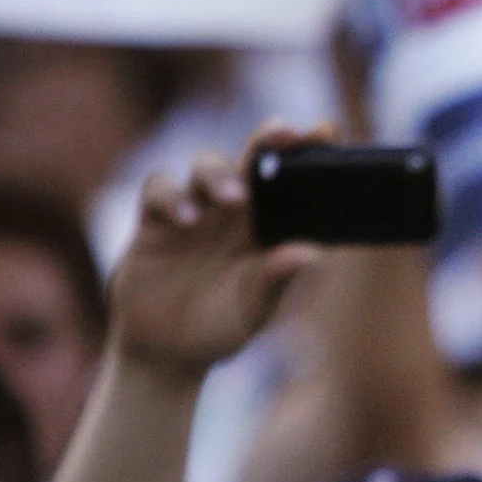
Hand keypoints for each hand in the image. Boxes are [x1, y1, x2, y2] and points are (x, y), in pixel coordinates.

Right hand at [108, 124, 329, 381]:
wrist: (164, 352)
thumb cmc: (219, 328)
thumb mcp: (252, 312)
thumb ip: (275, 280)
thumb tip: (312, 252)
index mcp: (266, 228)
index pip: (290, 181)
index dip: (307, 152)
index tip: (326, 129)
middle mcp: (233, 211)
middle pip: (250, 158)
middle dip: (267, 139)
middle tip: (284, 132)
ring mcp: (194, 210)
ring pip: (206, 165)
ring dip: (220, 174)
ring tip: (234, 199)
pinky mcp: (154, 220)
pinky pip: (159, 188)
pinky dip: (172, 196)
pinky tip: (185, 219)